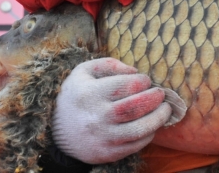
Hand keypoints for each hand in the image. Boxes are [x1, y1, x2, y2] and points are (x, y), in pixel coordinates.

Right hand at [52, 58, 171, 163]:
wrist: (54, 131)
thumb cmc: (75, 96)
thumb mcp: (84, 72)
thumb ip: (109, 64)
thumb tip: (135, 71)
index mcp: (91, 93)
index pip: (127, 85)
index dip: (143, 81)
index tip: (146, 80)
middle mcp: (97, 116)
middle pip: (136, 107)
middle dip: (155, 98)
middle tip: (161, 93)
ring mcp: (103, 137)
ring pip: (140, 129)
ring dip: (158, 118)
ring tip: (165, 109)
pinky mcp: (108, 153)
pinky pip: (136, 145)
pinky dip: (149, 135)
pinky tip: (151, 125)